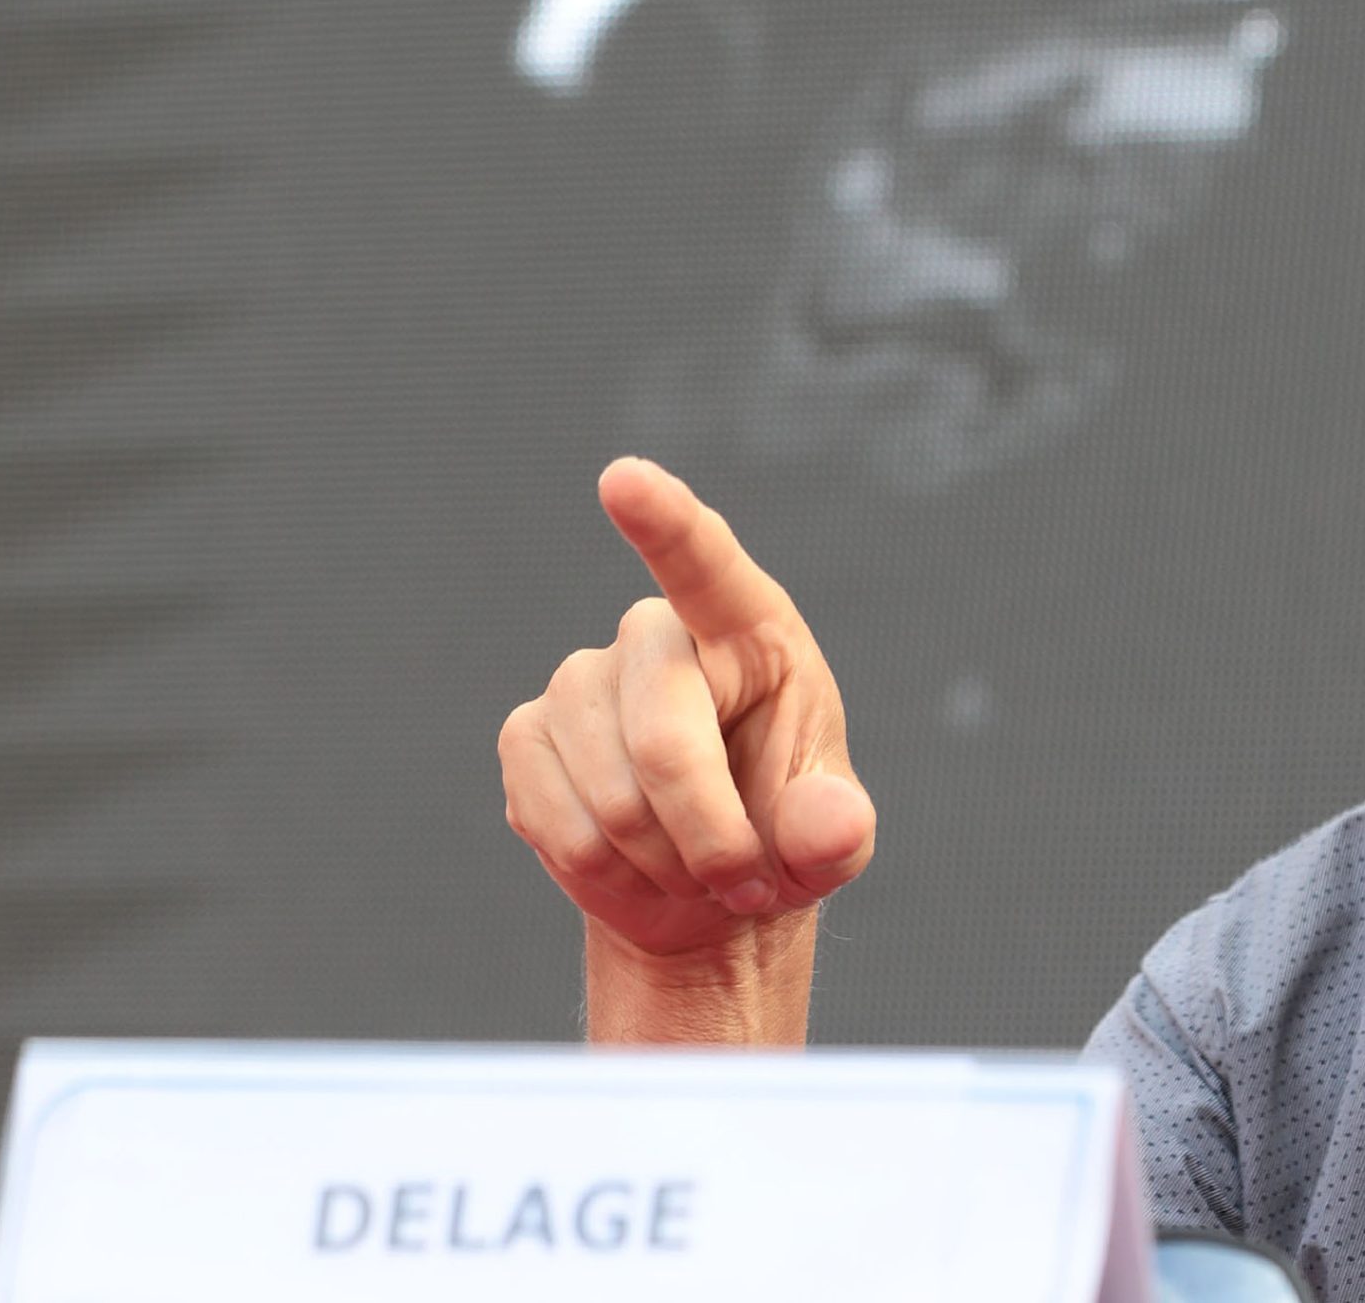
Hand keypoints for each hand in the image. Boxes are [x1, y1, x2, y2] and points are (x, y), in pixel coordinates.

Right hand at [499, 458, 874, 963]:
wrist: (705, 884)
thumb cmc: (782, 835)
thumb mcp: (833, 840)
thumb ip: (837, 830)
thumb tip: (824, 828)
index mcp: (748, 627)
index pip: (706, 562)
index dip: (665, 521)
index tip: (623, 479)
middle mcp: (655, 636)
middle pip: (666, 738)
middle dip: (710, 836)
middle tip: (741, 879)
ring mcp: (579, 680)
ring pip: (612, 799)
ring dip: (662, 863)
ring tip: (690, 866)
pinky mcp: (526, 735)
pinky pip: (558, 823)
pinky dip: (605, 873)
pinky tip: (634, 865)